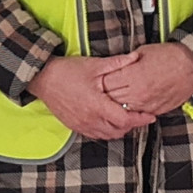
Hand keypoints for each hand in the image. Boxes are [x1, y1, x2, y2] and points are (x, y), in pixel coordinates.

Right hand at [33, 55, 155, 140]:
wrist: (43, 79)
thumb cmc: (67, 71)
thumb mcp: (94, 65)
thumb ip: (117, 63)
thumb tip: (135, 57)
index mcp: (96, 105)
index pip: (124, 120)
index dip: (139, 119)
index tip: (150, 116)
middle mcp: (89, 119)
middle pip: (118, 130)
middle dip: (131, 124)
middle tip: (139, 115)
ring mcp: (81, 125)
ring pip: (107, 135)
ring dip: (119, 129)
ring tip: (126, 118)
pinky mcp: (75, 126)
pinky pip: (95, 135)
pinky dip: (106, 131)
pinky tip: (109, 121)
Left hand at [102, 43, 192, 117]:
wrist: (192, 65)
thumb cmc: (170, 55)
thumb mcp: (143, 52)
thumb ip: (126, 62)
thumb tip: (116, 67)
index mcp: (132, 76)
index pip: (106, 83)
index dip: (101, 81)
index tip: (99, 78)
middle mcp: (138, 93)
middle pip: (112, 99)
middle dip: (106, 94)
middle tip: (102, 90)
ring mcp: (146, 104)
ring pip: (123, 110)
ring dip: (117, 104)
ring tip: (113, 99)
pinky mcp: (155, 110)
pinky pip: (138, 114)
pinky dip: (132, 110)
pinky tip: (130, 104)